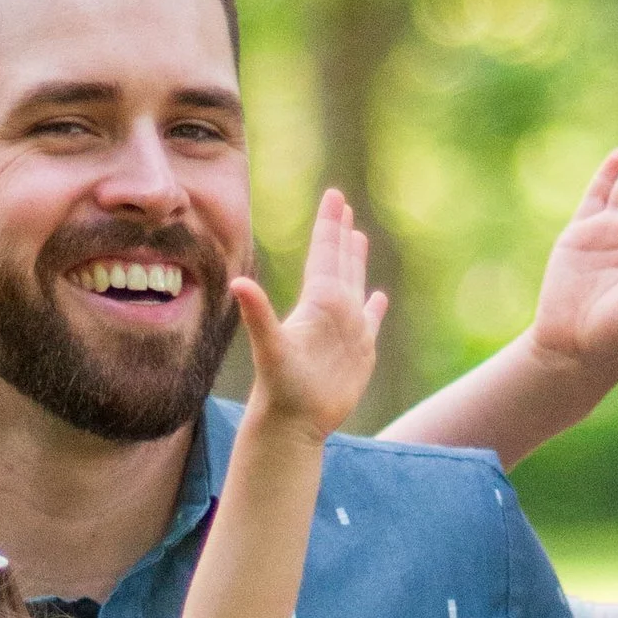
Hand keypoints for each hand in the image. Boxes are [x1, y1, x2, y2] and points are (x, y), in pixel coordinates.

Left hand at [231, 191, 387, 437]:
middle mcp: (330, 311)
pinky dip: (375, 308)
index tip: (333, 195)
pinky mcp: (358, 353)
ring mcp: (345, 330)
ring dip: (356, 261)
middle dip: (340, 233)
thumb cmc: (280, 387)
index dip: (329, 225)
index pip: (323, 254)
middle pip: (338, 262)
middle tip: (342, 203)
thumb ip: (257, 313)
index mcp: (315, 303)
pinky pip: (371, 322)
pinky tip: (379, 297)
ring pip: (354, 285)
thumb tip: (238, 282)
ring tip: (359, 237)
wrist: (292, 421)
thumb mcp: (270, 346)